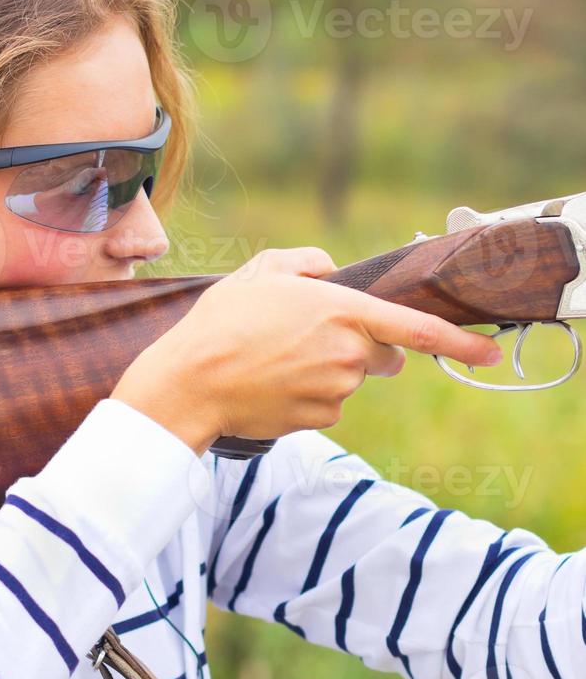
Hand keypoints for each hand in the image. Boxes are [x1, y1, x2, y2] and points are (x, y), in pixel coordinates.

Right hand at [110, 247, 502, 454]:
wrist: (190, 382)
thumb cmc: (221, 323)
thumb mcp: (258, 272)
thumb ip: (305, 261)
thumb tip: (331, 269)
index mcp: (342, 310)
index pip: (417, 328)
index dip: (460, 343)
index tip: (489, 354)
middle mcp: (349, 352)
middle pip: (384, 356)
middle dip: (364, 349)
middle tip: (310, 339)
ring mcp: (337, 389)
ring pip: (351, 380)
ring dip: (327, 371)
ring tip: (275, 360)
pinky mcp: (319, 417)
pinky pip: (329, 405)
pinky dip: (308, 395)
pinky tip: (272, 384)